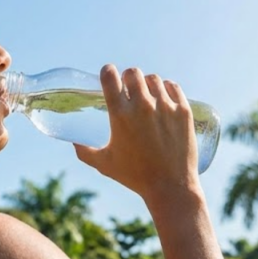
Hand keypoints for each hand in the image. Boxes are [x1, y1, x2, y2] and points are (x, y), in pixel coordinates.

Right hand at [74, 64, 199, 200]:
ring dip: (147, 83)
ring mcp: (166, 107)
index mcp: (120, 115)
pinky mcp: (183, 111)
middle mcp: (142, 106)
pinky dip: (166, 88)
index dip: (107, 71)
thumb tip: (74, 142)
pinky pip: (173, 87)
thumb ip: (85, 152)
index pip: (110, 77)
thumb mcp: (104, 164)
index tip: (108, 73)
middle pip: (133, 73)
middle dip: (128, 78)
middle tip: (129, 87)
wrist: (170, 187)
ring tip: (147, 93)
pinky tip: (164, 95)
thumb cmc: (134, 176)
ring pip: (154, 79)